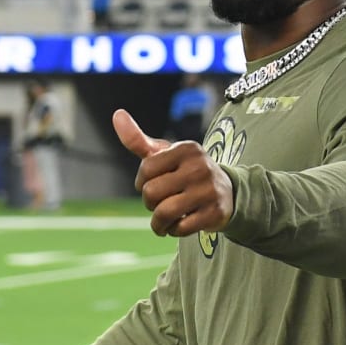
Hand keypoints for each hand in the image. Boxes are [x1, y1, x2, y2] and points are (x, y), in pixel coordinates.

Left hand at [112, 109, 232, 237]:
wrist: (228, 191)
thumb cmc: (186, 171)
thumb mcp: (165, 154)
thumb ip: (138, 140)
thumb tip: (117, 114)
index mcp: (186, 149)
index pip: (146, 170)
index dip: (141, 182)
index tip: (151, 184)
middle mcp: (199, 167)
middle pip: (151, 193)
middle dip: (149, 203)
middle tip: (159, 203)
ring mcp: (209, 190)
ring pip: (164, 213)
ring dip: (158, 222)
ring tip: (162, 221)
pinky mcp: (214, 212)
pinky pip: (180, 228)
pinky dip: (174, 230)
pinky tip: (179, 224)